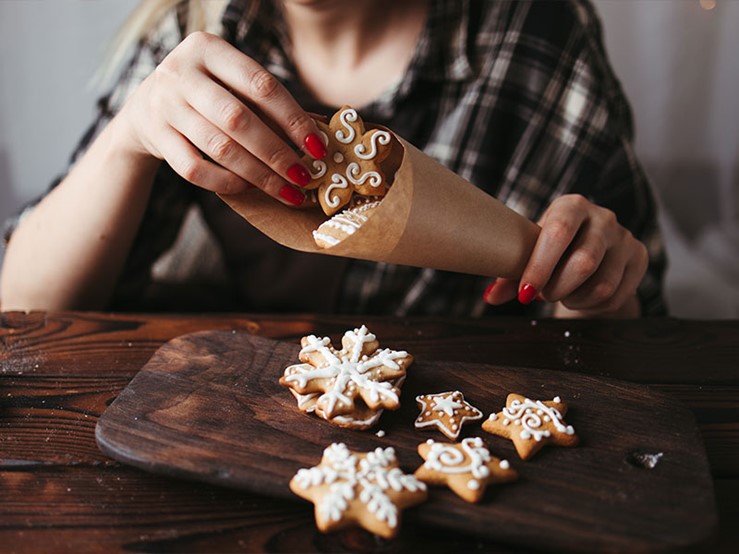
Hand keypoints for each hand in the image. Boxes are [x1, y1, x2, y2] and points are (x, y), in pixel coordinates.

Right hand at [113, 32, 326, 204]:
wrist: (144, 110)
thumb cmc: (206, 96)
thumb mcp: (231, 84)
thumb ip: (268, 103)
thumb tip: (318, 135)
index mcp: (208, 49)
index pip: (261, 85)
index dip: (293, 118)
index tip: (318, 146)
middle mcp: (181, 72)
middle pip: (239, 119)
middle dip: (278, 153)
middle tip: (305, 176)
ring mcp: (163, 105)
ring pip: (219, 147)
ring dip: (259, 174)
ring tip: (287, 191)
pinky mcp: (155, 137)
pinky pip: (195, 169)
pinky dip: (226, 182)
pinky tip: (249, 188)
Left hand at [484, 194, 648, 316]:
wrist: (593, 252)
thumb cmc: (553, 250)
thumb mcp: (531, 254)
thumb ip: (510, 274)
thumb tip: (490, 296)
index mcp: (571, 206)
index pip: (557, 232)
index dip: (540, 266)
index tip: (525, 292)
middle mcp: (603, 217)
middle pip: (583, 263)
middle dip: (557, 289)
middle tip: (544, 295)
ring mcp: (625, 238)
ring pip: (601, 285)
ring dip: (574, 300)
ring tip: (562, 295)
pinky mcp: (639, 259)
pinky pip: (615, 296)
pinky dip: (592, 307)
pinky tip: (581, 298)